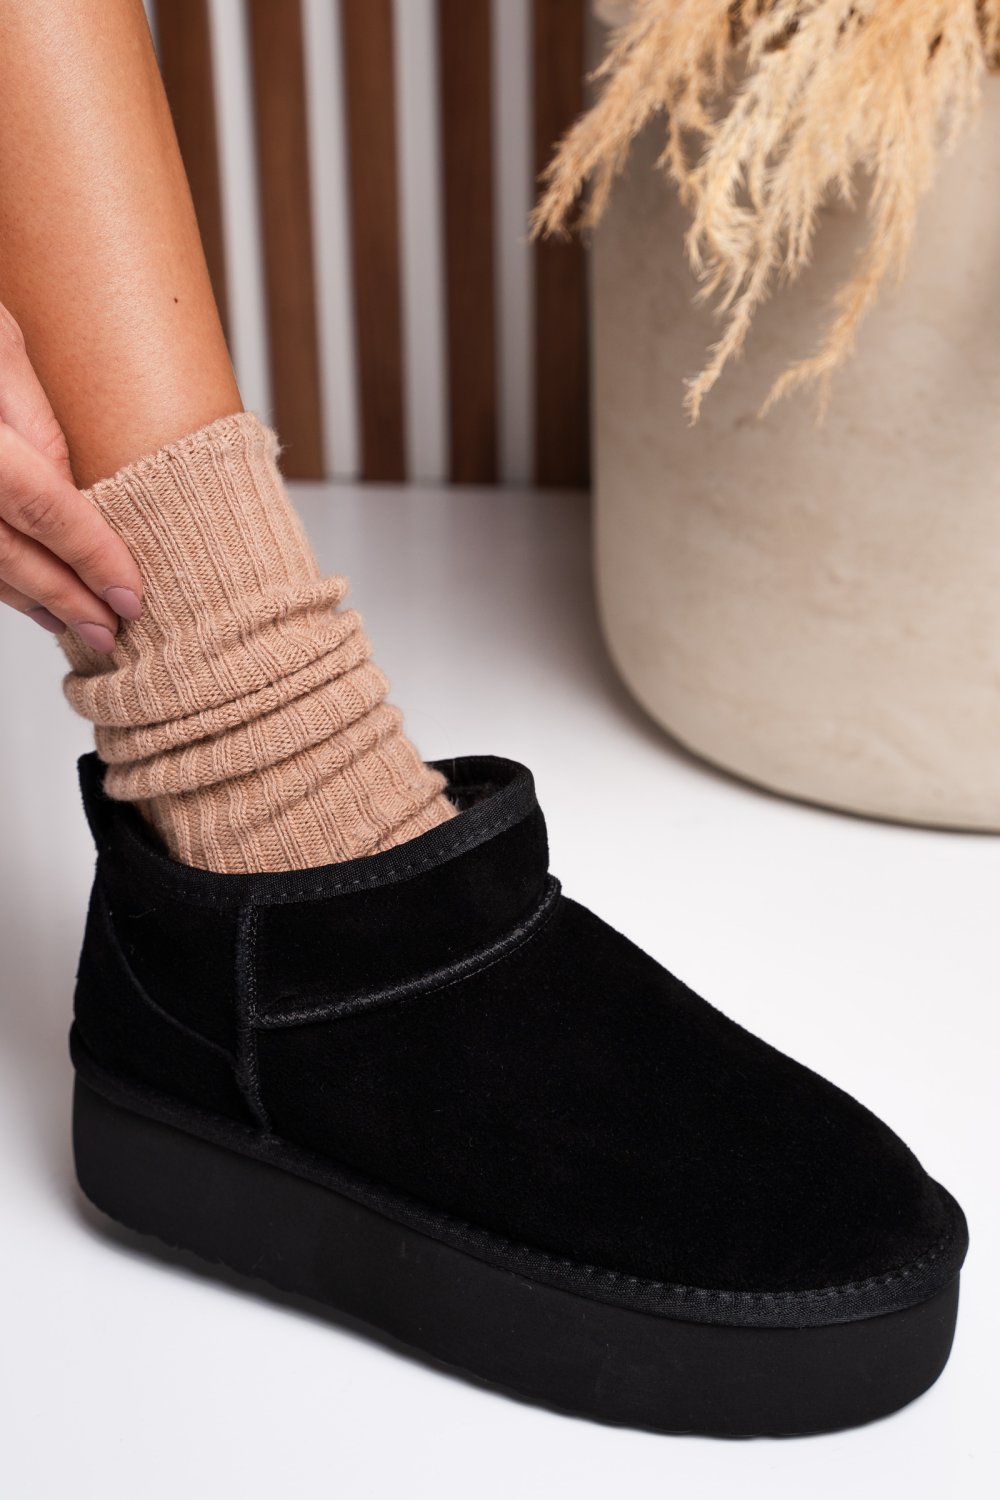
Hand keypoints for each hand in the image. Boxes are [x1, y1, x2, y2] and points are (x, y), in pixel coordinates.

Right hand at [0, 303, 141, 651]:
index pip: (44, 507)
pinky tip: (25, 597)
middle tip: (113, 631)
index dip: (92, 557)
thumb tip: (74, 492)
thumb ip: (36, 421)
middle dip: (66, 597)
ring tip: (77, 624)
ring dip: (30, 599)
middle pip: (8, 552)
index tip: (131, 594)